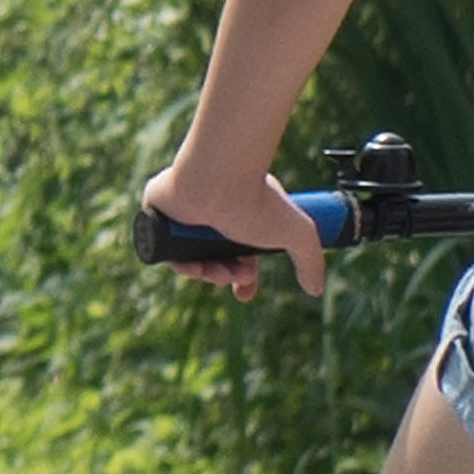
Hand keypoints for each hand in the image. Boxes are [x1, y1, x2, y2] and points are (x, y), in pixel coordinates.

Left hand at [137, 145, 326, 297]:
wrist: (219, 179)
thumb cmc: (258, 201)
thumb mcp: (298, 235)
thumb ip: (311, 262)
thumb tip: (316, 290)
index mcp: (240, 212)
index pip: (238, 252)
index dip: (242, 278)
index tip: (245, 294)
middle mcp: (212, 212)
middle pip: (215, 259)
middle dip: (229, 277)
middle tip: (238, 279)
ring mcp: (183, 213)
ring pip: (191, 258)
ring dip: (209, 273)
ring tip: (221, 272)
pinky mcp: (157, 212)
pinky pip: (164, 249)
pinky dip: (180, 264)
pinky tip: (196, 267)